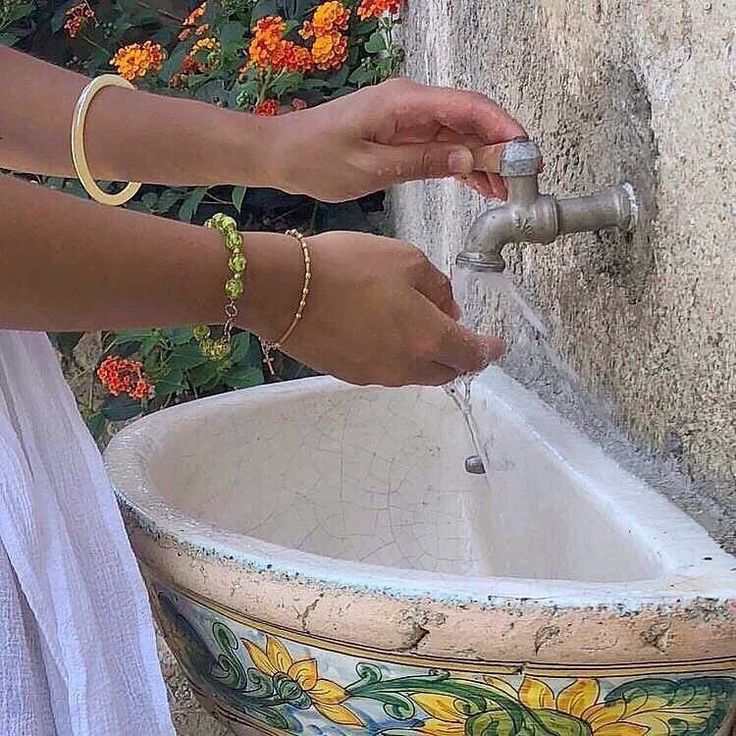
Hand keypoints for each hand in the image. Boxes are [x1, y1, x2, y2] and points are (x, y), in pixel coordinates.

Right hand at [244, 231, 504, 386]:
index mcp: (428, 337)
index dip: (488, 350)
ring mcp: (377, 376)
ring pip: (416, 374)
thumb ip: (438, 287)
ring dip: (426, 356)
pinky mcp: (351, 375)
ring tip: (416, 327)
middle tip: (457, 334)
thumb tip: (448, 310)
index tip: (497, 345)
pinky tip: (383, 331)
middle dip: (458, 356)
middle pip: (446, 372)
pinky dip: (397, 356)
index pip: (471, 354)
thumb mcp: (406, 259)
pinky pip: (387, 371)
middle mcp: (407, 367)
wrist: (284, 291)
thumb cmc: (349, 267)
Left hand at [269, 78, 525, 202]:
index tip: (524, 151)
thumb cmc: (318, 158)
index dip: (501, 128)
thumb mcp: (371, 167)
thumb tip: (468, 159)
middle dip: (499, 147)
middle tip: (522, 178)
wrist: (284, 154)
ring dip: (483, 160)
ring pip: (460, 135)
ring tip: (504, 191)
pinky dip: (461, 164)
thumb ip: (422, 161)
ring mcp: (408, 118)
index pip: (466, 107)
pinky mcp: (403, 134)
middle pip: (469, 119)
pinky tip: (479, 185)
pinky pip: (442, 145)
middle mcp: (411, 104)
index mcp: (404, 103)